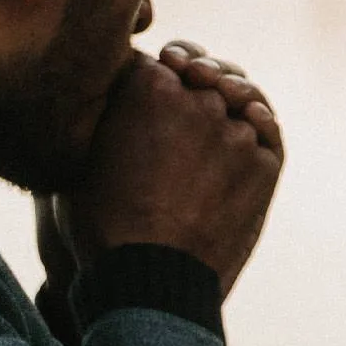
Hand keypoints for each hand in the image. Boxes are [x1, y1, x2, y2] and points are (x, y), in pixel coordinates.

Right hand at [51, 42, 282, 295]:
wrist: (145, 283)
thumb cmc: (100, 227)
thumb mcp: (77, 159)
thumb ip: (100, 116)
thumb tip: (102, 104)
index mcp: (145, 83)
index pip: (154, 62)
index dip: (151, 77)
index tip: (147, 94)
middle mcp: (196, 95)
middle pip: (199, 73)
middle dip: (189, 85)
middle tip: (180, 107)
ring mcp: (235, 127)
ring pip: (237, 98)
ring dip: (225, 106)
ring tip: (209, 127)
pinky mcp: (265, 160)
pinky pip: (267, 130)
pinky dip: (256, 128)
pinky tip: (243, 132)